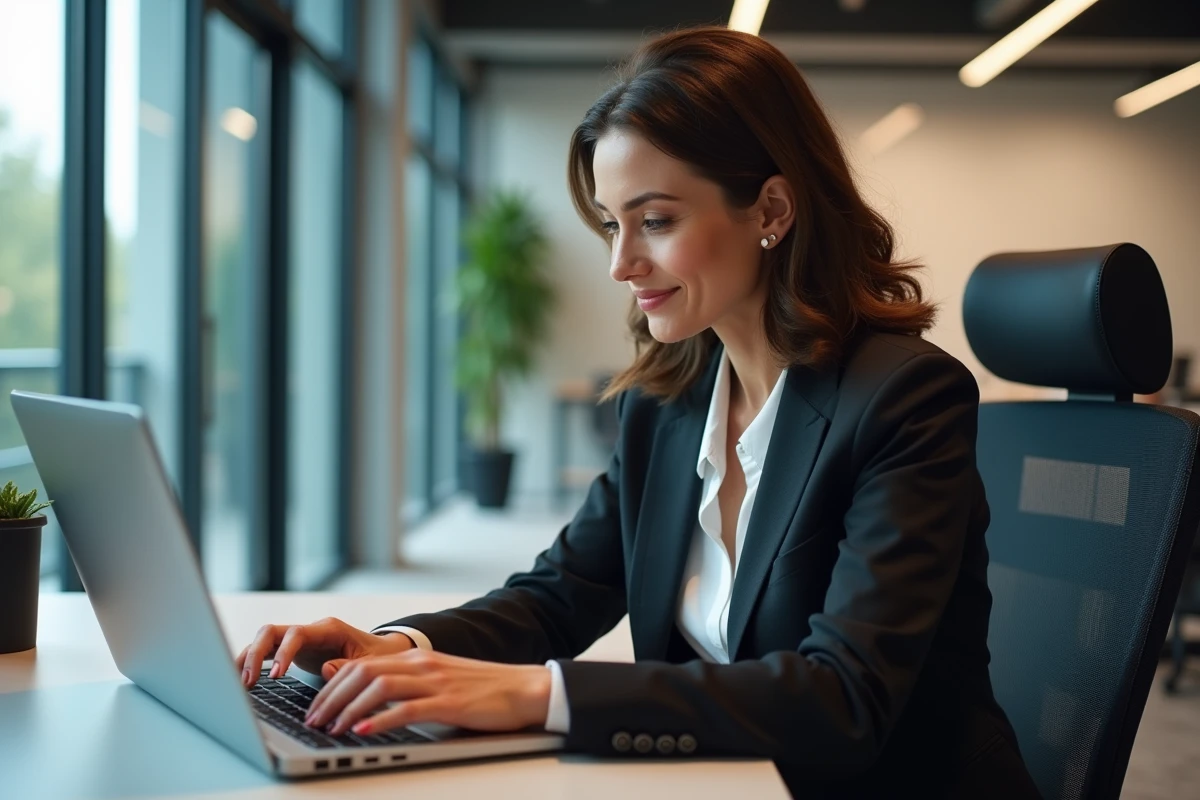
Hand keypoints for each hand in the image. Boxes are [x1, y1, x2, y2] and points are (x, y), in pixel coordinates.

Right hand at [235, 617, 414, 687]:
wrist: (380, 653)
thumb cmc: (377, 657)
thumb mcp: (370, 663)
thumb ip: (348, 665)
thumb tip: (325, 669)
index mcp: (328, 629)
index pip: (297, 634)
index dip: (283, 652)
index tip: (275, 675)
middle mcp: (309, 630)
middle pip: (271, 632)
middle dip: (256, 655)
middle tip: (248, 682)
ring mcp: (298, 639)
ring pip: (263, 640)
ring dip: (247, 659)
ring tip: (238, 685)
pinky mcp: (291, 651)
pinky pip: (264, 652)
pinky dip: (250, 663)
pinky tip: (240, 681)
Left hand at [303, 649, 551, 736]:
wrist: (525, 689)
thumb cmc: (484, 691)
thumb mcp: (439, 681)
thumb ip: (406, 685)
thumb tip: (369, 696)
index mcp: (417, 659)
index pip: (361, 664)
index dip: (332, 685)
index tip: (315, 707)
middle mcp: (422, 665)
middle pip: (362, 672)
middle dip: (330, 698)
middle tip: (313, 720)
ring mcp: (435, 682)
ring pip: (378, 688)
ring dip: (348, 709)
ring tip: (331, 728)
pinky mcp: (449, 703)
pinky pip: (407, 709)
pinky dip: (381, 720)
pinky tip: (364, 733)